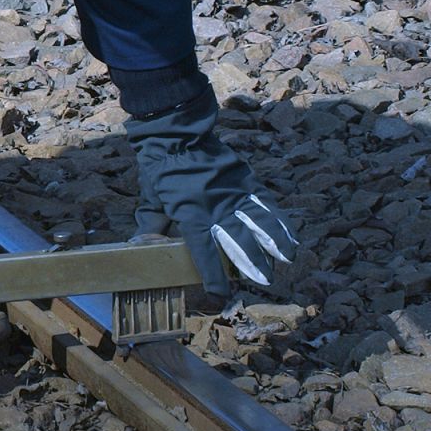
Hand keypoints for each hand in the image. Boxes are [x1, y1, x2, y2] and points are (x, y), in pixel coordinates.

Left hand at [128, 88, 296, 294]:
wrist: (177, 134)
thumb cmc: (161, 168)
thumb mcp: (151, 197)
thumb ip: (150, 223)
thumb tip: (140, 245)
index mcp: (191, 215)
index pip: (205, 253)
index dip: (213, 277)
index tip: (220, 295)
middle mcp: (217, 208)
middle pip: (240, 244)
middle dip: (253, 266)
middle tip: (263, 282)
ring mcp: (235, 194)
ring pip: (261, 225)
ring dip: (275, 245)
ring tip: (285, 261)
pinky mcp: (246, 181)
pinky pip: (267, 205)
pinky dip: (280, 222)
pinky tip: (290, 236)